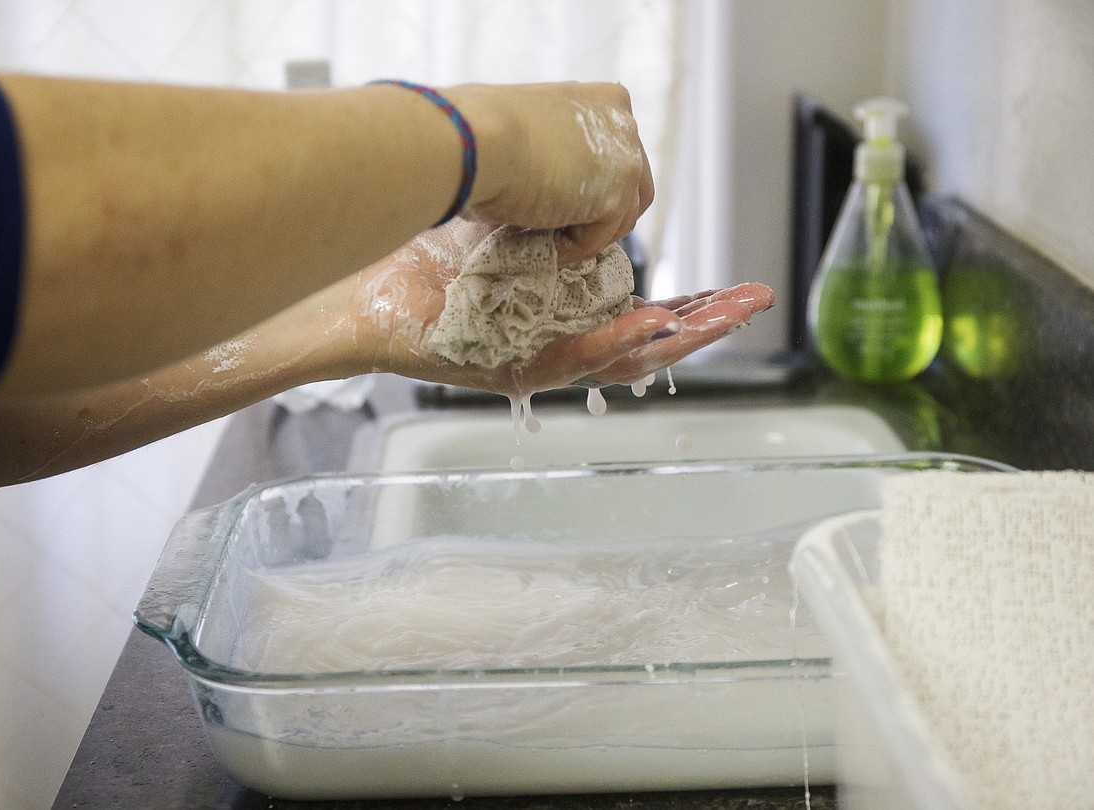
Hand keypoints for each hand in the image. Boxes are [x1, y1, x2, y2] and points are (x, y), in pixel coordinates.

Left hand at [353, 222, 773, 397]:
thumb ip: (552, 228)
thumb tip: (584, 186)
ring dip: (675, 339)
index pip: (645, 313)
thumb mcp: (507, 235)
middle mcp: (560, 342)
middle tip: (754, 305)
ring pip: (622, 360)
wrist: (368, 297)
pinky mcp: (509, 368)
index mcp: (567, 317)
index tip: (740, 290)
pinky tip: (646, 326)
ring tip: (722, 319)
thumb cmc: (430, 262)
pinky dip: (610, 343)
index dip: (694, 304)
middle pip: (648, 341)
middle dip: (704, 322)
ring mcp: (538, 359)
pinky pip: (570, 358)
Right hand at [448, 83, 653, 264]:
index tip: (563, 199)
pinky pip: (598, 238)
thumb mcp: (525, 125)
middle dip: (602, 212)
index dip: (594, 181)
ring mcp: (627, 160)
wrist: (472, 142)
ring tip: (549, 241)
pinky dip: (573, 249)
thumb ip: (547, 145)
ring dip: (587, 234)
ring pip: (622, 217)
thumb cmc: (477, 129)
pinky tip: (545, 247)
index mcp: (603, 99)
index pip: (617, 150)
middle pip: (633, 185)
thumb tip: (535, 179)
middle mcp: (624, 124)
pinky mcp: (616, 198)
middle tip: (563, 229)